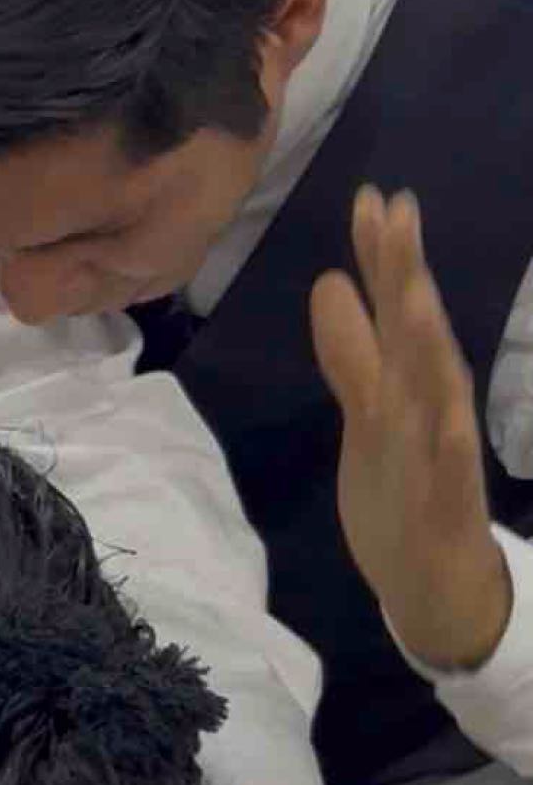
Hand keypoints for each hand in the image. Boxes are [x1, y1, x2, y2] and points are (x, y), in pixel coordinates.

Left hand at [311, 187, 510, 670]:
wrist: (435, 587)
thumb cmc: (403, 492)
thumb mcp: (366, 412)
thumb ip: (352, 350)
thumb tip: (332, 281)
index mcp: (408, 385)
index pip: (393, 310)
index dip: (383, 257)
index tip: (372, 197)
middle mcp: (429, 409)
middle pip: (417, 333)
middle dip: (406, 274)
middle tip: (395, 209)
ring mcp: (442, 458)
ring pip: (439, 394)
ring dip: (428, 344)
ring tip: (414, 295)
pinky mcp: (449, 510)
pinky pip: (453, 477)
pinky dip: (452, 450)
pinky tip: (451, 425)